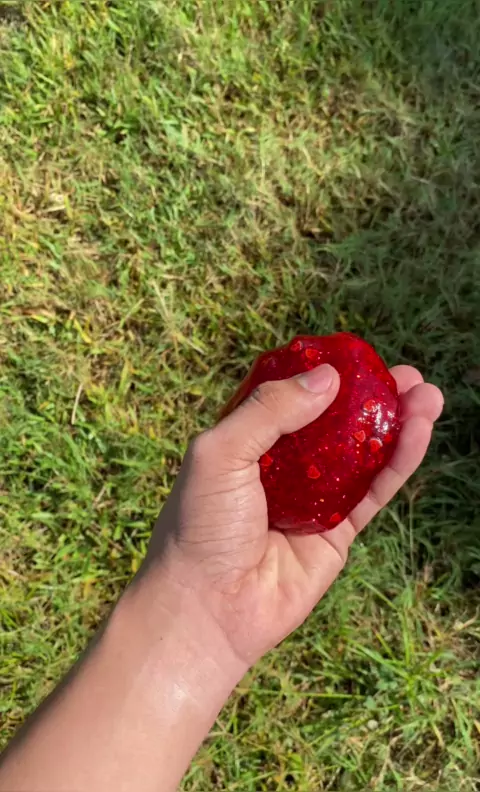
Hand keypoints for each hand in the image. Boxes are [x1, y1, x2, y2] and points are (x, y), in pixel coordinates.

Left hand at [143, 363, 442, 669]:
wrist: (207, 608)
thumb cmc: (200, 526)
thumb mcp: (219, 452)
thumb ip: (270, 410)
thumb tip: (328, 377)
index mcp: (246, 442)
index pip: (291, 398)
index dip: (323, 376)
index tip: (356, 357)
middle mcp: (283, 468)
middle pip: (335, 424)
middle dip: (371, 398)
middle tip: (405, 374)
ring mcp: (313, 500)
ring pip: (362, 455)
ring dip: (396, 424)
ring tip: (427, 393)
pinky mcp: (338, 533)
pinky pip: (373, 492)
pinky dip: (398, 462)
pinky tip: (419, 432)